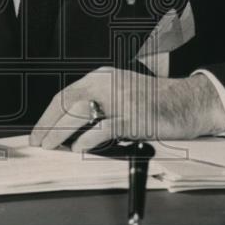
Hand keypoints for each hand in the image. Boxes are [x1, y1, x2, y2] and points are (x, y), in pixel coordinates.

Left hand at [28, 67, 224, 151]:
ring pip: (79, 112)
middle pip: (68, 102)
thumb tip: (68, 127)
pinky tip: (79, 148)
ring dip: (60, 132)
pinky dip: (87, 139)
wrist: (187, 101)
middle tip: (38, 141)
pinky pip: (103, 128)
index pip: (67, 94)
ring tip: (51, 146)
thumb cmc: (154, 101)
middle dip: (48, 124)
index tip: (39, 130)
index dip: (49, 114)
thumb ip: (96, 104)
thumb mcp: (119, 93)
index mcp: (102, 77)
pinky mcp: (132, 116)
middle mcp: (108, 83)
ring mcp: (120, 99)